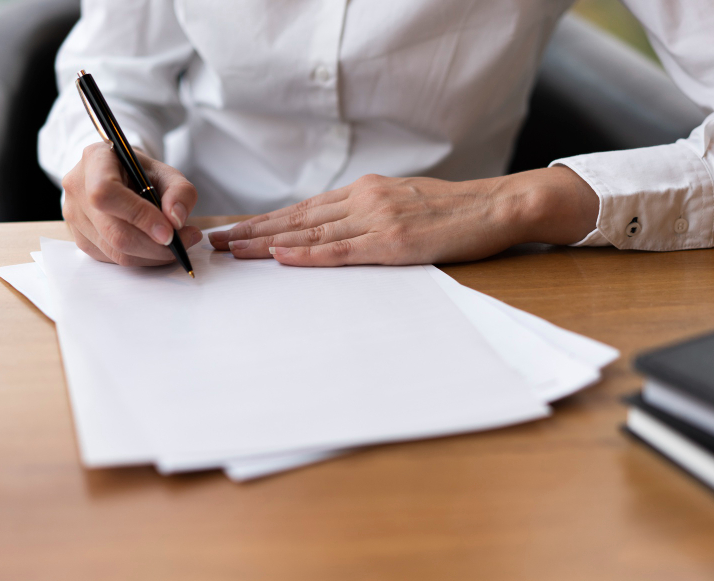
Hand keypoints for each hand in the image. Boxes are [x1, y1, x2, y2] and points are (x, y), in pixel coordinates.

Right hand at [61, 143, 202, 265]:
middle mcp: (77, 188)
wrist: (118, 176)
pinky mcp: (80, 239)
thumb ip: (180, 192)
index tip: (169, 232)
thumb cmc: (141, 173)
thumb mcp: (167, 173)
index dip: (139, 216)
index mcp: (94, 160)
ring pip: (115, 251)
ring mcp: (74, 216)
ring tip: (177, 244)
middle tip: (184, 242)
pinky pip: (113, 259)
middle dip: (155, 246)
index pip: (107, 193)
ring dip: (153, 255)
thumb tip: (176, 220)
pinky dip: (141, 259)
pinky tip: (157, 247)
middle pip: (113, 231)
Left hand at [207, 167, 598, 265]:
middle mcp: (363, 199)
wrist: (498, 206)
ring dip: (268, 241)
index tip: (235, 228)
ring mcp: (377, 219)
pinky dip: (308, 254)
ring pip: (311, 232)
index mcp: (364, 191)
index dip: (266, 219)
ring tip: (234, 250)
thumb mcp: (405, 204)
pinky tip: (281, 256)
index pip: (304, 209)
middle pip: (296, 217)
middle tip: (216, 239)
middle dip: (253, 228)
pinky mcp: (394, 242)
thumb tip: (338, 232)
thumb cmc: (455, 212)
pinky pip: (342, 250)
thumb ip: (370, 214)